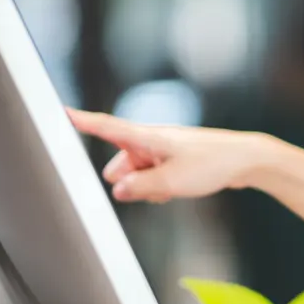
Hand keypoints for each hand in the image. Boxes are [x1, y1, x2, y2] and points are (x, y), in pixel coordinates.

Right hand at [66, 108, 283, 202]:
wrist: (245, 160)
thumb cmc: (212, 164)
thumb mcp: (172, 182)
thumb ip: (140, 187)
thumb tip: (117, 190)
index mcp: (147, 136)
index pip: (105, 127)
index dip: (80, 121)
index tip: (57, 112)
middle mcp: (151, 139)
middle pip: (120, 163)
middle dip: (126, 180)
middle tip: (150, 188)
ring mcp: (162, 149)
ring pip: (137, 173)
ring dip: (145, 186)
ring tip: (169, 190)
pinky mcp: (172, 159)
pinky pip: (153, 176)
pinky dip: (159, 186)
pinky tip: (175, 190)